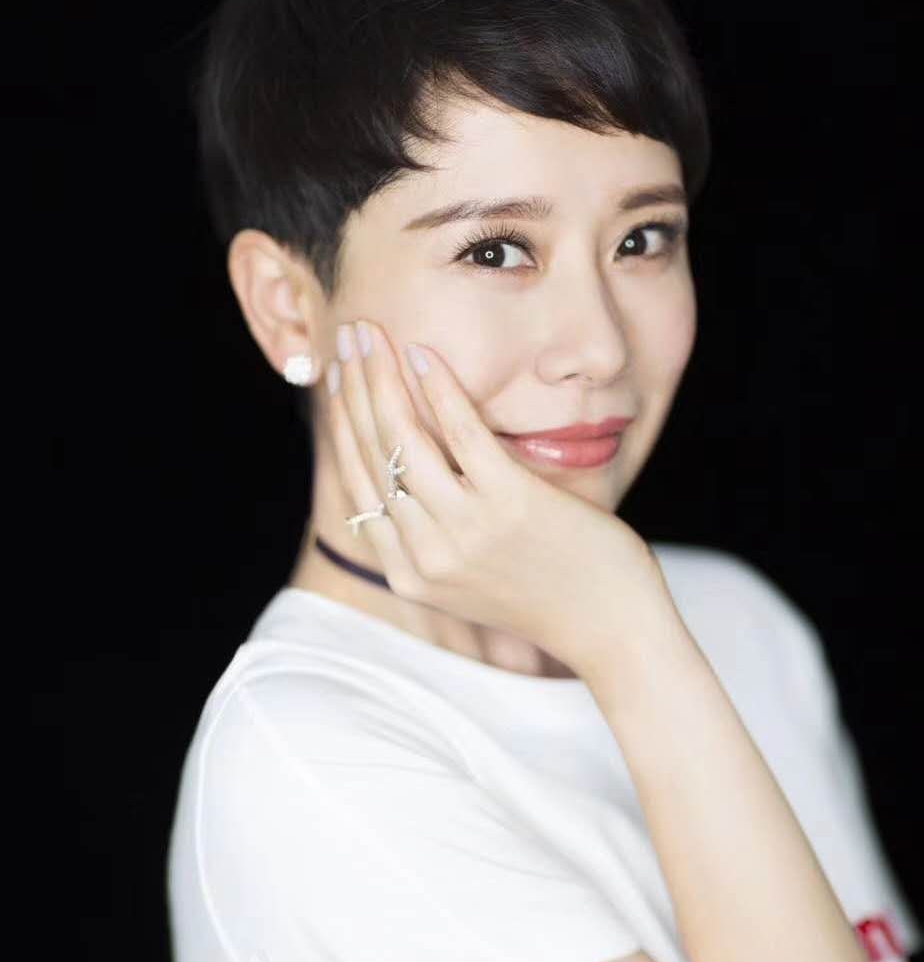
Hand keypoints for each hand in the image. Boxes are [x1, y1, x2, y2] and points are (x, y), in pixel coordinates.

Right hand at [323, 318, 673, 678]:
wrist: (611, 628)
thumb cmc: (550, 591)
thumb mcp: (473, 575)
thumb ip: (436, 533)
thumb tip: (410, 470)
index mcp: (411, 572)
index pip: (358, 484)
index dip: (341, 425)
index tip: (336, 380)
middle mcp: (426, 555)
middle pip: (371, 455)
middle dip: (351, 388)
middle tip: (345, 336)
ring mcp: (466, 531)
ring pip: (403, 440)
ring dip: (380, 378)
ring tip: (370, 334)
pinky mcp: (509, 505)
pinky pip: (462, 434)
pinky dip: (438, 388)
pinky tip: (423, 353)